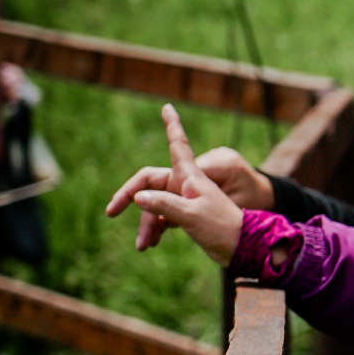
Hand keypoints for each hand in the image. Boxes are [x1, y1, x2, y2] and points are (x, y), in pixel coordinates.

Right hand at [104, 105, 255, 264]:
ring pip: (154, 205)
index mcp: (192, 176)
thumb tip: (137, 197)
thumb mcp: (193, 215)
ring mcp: (185, 199)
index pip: (178, 145)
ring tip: (142, 246)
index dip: (173, 126)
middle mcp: (187, 184)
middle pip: (149, 184)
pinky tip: (150, 244)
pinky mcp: (186, 215)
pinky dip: (155, 229)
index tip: (168, 107)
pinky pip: (163, 216)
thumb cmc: (223, 227)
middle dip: (130, 197)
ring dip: (146, 223)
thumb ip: (165, 205)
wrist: (243, 248)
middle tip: (110, 212)